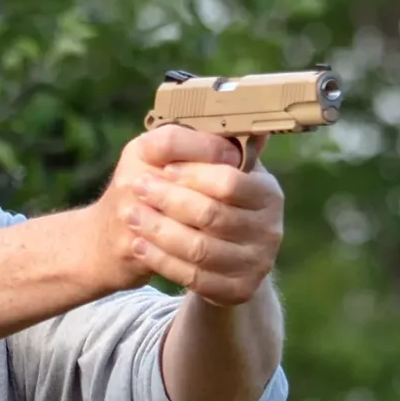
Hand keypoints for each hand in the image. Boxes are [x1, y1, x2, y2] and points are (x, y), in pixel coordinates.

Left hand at [91, 125, 283, 305]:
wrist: (221, 256)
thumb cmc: (211, 200)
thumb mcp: (214, 171)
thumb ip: (209, 147)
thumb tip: (215, 110)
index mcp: (267, 192)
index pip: (230, 182)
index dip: (193, 174)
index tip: (162, 168)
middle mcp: (269, 229)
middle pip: (211, 215)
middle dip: (168, 200)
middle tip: (134, 187)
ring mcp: (257, 263)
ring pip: (199, 249)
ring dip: (158, 231)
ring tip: (130, 215)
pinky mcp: (238, 290)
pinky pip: (193, 279)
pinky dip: (160, 260)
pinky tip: (138, 244)